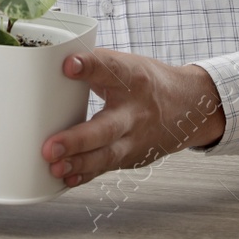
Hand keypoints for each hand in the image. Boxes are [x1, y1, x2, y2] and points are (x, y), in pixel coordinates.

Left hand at [41, 48, 224, 186]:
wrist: (189, 108)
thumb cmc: (147, 83)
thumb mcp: (127, 64)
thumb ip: (93, 64)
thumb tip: (52, 59)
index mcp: (132, 78)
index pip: (110, 68)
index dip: (89, 66)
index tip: (68, 64)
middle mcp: (135, 112)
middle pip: (107, 128)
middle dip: (78, 140)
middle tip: (49, 147)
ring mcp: (136, 139)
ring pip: (108, 155)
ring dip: (79, 164)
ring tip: (54, 167)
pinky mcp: (133, 157)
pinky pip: (107, 167)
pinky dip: (86, 174)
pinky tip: (66, 179)